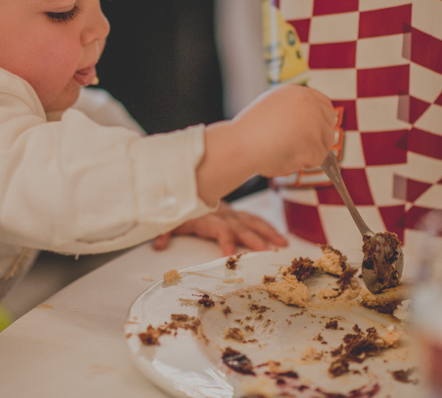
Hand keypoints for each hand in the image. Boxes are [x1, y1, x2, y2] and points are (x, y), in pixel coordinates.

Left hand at [151, 202, 287, 255]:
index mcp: (208, 217)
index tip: (230, 256)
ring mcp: (232, 213)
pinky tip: (280, 236)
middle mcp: (223, 214)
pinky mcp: (237, 214)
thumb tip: (158, 245)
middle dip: (255, 239)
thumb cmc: (182, 208)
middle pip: (241, 227)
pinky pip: (255, 218)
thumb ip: (164, 231)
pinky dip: (268, 227)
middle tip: (267, 252)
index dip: (225, 241)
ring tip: (282, 244)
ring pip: (253, 221)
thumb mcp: (170, 219)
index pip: (219, 229)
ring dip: (268, 233)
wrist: (189, 186)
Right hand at [233, 84, 335, 176]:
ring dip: (307, 153)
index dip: (321, 122)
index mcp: (296, 92)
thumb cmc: (247, 134)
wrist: (239, 145)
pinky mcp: (314, 139)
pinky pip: (317, 159)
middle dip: (317, 140)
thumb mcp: (271, 110)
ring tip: (282, 151)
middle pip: (328, 125)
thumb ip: (291, 113)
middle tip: (298, 149)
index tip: (315, 134)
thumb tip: (307, 128)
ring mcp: (313, 119)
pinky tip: (283, 157)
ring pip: (324, 145)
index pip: (324, 105)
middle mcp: (308, 101)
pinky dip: (302, 163)